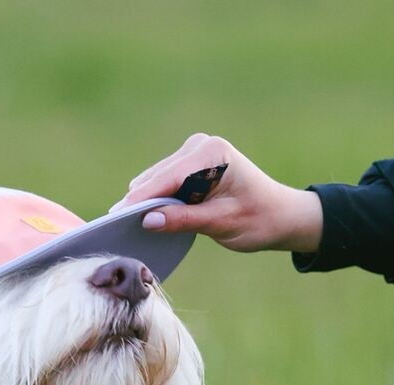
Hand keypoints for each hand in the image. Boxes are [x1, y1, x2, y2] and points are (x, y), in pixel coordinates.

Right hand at [112, 133, 322, 253]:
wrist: (280, 215)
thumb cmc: (259, 220)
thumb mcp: (222, 224)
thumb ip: (184, 220)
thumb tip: (148, 220)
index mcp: (212, 154)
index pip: (168, 178)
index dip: (142, 198)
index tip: (116, 216)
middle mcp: (199, 146)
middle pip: (157, 177)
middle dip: (139, 201)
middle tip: (113, 228)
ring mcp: (193, 154)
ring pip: (156, 180)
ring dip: (146, 202)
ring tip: (125, 226)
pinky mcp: (189, 166)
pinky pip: (163, 183)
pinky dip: (155, 200)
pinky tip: (147, 219)